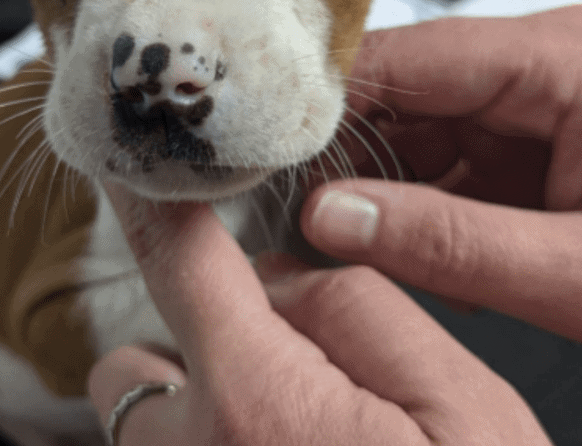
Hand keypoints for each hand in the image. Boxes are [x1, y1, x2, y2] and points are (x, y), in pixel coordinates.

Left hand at [88, 180, 551, 444]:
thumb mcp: (461, 408)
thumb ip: (358, 311)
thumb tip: (280, 280)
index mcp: (256, 404)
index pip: (176, 262)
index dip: (155, 206)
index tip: (134, 172)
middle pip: (130, 363)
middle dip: (181, 348)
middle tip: (267, 375)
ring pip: (140, 427)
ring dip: (187, 411)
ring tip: (281, 441)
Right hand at [305, 4, 581, 340]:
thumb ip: (452, 245)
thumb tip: (339, 222)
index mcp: (563, 59)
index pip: (412, 54)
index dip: (335, 100)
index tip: (278, 144)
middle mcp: (543, 69)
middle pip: (409, 93)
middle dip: (358, 158)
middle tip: (306, 209)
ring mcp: (538, 107)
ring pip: (426, 133)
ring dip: (391, 190)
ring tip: (356, 238)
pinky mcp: (538, 145)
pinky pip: (457, 163)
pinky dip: (429, 208)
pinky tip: (416, 246)